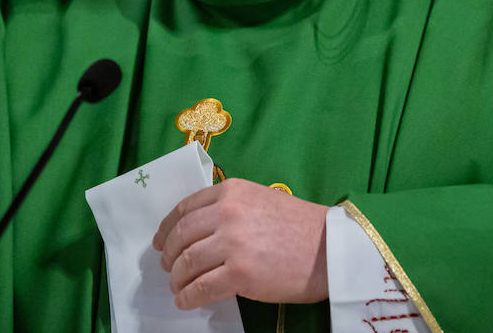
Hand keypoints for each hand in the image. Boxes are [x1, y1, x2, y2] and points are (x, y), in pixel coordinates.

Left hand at [153, 178, 328, 309]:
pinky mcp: (240, 274)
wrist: (332, 248)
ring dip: (177, 278)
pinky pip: (201, 287)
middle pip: (181, 236)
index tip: (160, 241)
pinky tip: (186, 301)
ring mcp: (233, 243)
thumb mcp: (260, 200)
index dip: (166, 228)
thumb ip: (230, 207)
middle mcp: (227, 213)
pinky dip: (188, 296)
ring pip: (187, 262)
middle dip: (169, 255)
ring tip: (178, 286)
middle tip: (167, 267)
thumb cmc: (300, 226)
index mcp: (231, 191)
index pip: (184, 209)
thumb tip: (199, 230)